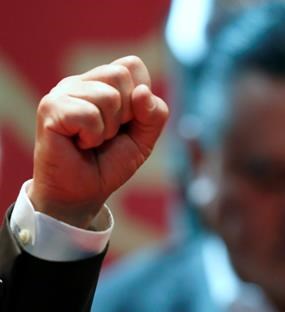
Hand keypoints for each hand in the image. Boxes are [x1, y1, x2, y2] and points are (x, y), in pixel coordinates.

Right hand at [29, 56, 168, 227]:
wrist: (82, 192)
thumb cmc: (109, 162)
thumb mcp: (144, 139)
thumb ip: (154, 114)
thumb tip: (142, 91)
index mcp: (102, 83)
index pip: (132, 65)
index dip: (140, 98)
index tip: (126, 123)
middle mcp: (81, 82)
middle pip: (120, 74)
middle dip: (126, 113)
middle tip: (108, 134)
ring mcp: (63, 92)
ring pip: (108, 96)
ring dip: (108, 129)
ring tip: (93, 140)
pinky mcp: (50, 108)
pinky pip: (89, 115)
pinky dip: (92, 136)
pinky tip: (80, 144)